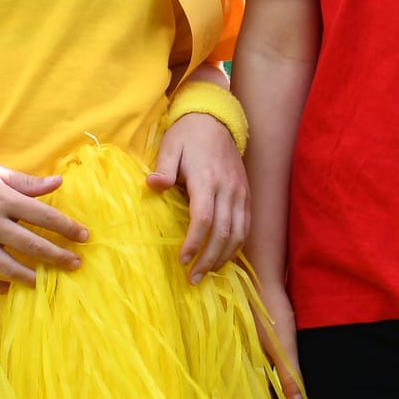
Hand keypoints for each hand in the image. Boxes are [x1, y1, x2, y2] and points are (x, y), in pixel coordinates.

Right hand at [0, 147, 86, 293]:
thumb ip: (25, 182)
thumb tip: (58, 184)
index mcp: (1, 198)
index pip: (44, 217)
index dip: (67, 228)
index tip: (85, 236)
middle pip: (31, 246)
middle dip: (57, 257)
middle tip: (76, 264)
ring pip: (6, 267)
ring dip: (30, 277)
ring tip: (46, 282)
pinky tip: (9, 288)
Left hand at [148, 110, 249, 283]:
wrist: (216, 120)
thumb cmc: (187, 136)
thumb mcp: (169, 146)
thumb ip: (164, 168)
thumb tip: (152, 185)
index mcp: (207, 179)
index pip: (204, 219)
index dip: (195, 242)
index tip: (183, 260)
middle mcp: (228, 189)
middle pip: (223, 233)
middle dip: (209, 259)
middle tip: (193, 278)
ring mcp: (241, 193)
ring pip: (238, 233)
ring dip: (224, 257)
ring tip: (208, 273)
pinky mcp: (246, 195)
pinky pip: (246, 226)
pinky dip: (236, 246)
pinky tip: (224, 258)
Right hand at [252, 278, 305, 398]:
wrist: (255, 279)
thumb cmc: (268, 310)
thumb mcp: (282, 342)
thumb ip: (290, 373)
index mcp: (251, 372)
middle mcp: (248, 372)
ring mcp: (251, 362)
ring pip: (262, 398)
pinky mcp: (255, 352)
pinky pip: (264, 382)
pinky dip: (273, 396)